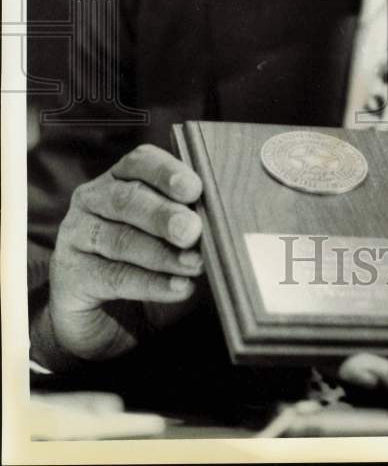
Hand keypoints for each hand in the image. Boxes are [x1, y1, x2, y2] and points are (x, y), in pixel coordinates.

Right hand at [43, 144, 203, 362]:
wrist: (108, 315)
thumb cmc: (151, 259)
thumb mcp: (171, 233)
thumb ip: (191, 220)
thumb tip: (226, 219)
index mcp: (120, 177)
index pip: (140, 162)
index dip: (167, 172)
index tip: (194, 189)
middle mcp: (93, 199)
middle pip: (128, 200)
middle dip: (164, 215)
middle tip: (193, 230)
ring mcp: (77, 236)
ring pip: (120, 240)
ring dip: (162, 254)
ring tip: (195, 265)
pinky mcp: (70, 275)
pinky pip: (113, 277)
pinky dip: (150, 283)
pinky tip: (178, 288)